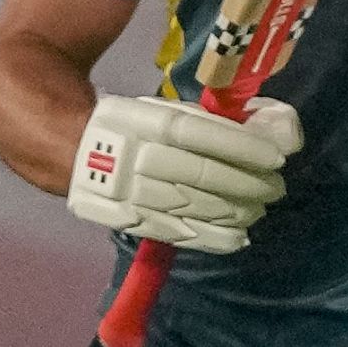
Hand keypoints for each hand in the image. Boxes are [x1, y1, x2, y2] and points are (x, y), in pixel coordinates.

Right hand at [67, 94, 302, 253]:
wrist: (71, 149)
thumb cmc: (136, 125)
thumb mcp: (163, 109)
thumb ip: (204, 120)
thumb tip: (259, 128)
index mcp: (146, 121)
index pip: (201, 134)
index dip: (241, 147)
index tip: (276, 157)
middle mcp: (136, 157)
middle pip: (199, 173)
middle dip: (245, 183)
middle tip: (276, 187)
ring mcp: (129, 192)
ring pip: (190, 206)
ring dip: (233, 211)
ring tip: (261, 209)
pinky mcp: (127, 221)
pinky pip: (174, 233)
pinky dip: (209, 238)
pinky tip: (238, 237)